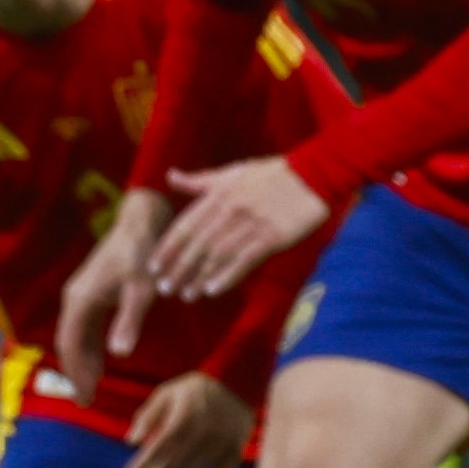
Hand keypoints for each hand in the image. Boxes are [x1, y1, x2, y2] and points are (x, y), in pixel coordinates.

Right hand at [56, 188, 169, 399]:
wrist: (140, 223)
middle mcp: (74, 298)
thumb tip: (120, 355)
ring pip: (74, 336)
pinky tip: (101, 360)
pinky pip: (83, 326)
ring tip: (92, 387)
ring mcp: (80, 294)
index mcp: (81, 300)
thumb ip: (129, 322)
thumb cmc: (143, 254)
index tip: (85, 398)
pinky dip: (89, 346)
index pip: (71, 345)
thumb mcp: (141, 290)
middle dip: (76, 373)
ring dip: (82, 361)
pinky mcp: (90, 292)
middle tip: (86, 401)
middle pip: (68, 343)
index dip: (76, 373)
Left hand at [122, 373, 252, 467]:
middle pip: (173, 467)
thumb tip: (130, 442)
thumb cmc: (194, 390)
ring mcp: (220, 445)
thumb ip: (147, 416)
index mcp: (182, 417)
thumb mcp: (166, 393)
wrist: (237, 383)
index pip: (157, 451)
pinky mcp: (235, 453)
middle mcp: (202, 433)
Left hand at [148, 159, 331, 304]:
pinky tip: (213, 290)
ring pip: (218, 255)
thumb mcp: (232, 172)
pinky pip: (245, 259)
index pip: (185, 225)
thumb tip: (170, 176)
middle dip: (178, 268)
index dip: (167, 247)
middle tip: (164, 289)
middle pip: (197, 245)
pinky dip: (227, 275)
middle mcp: (230, 210)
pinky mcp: (272, 237)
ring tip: (185, 295)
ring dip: (199, 277)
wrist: (315, 173)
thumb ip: (199, 181)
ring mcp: (251, 224)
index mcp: (218, 195)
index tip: (153, 267)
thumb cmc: (272, 173)